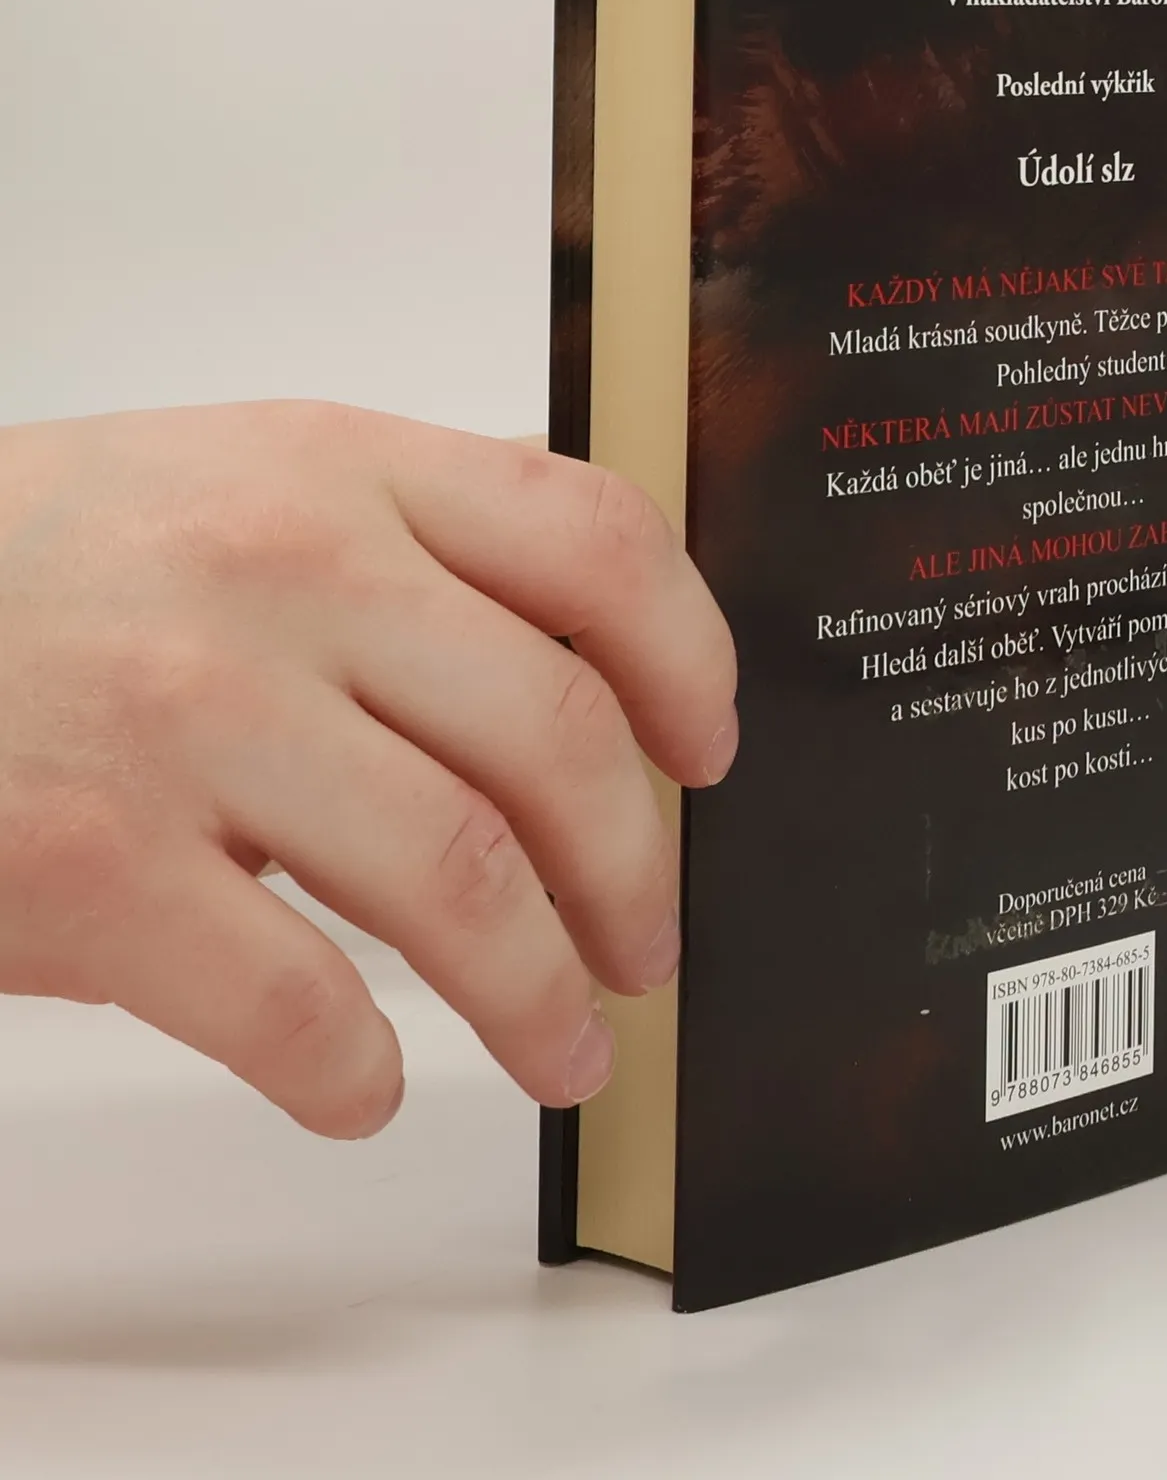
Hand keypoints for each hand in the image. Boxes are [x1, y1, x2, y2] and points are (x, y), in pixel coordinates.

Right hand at [0, 403, 735, 1137]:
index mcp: (336, 469)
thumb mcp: (226, 481)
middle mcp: (282, 571)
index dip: (693, 662)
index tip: (709, 754)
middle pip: (560, 740)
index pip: (598, 544)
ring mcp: (186, 713)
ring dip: (542, 996)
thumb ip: (402, 531)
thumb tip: (579, 618)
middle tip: (645, 952)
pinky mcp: (88, 862)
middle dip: (636, 876)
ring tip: (566, 1049)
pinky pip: (298, 1002)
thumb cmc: (26, 570)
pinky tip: (370, 1088)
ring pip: (464, 881)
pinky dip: (361, 1072)